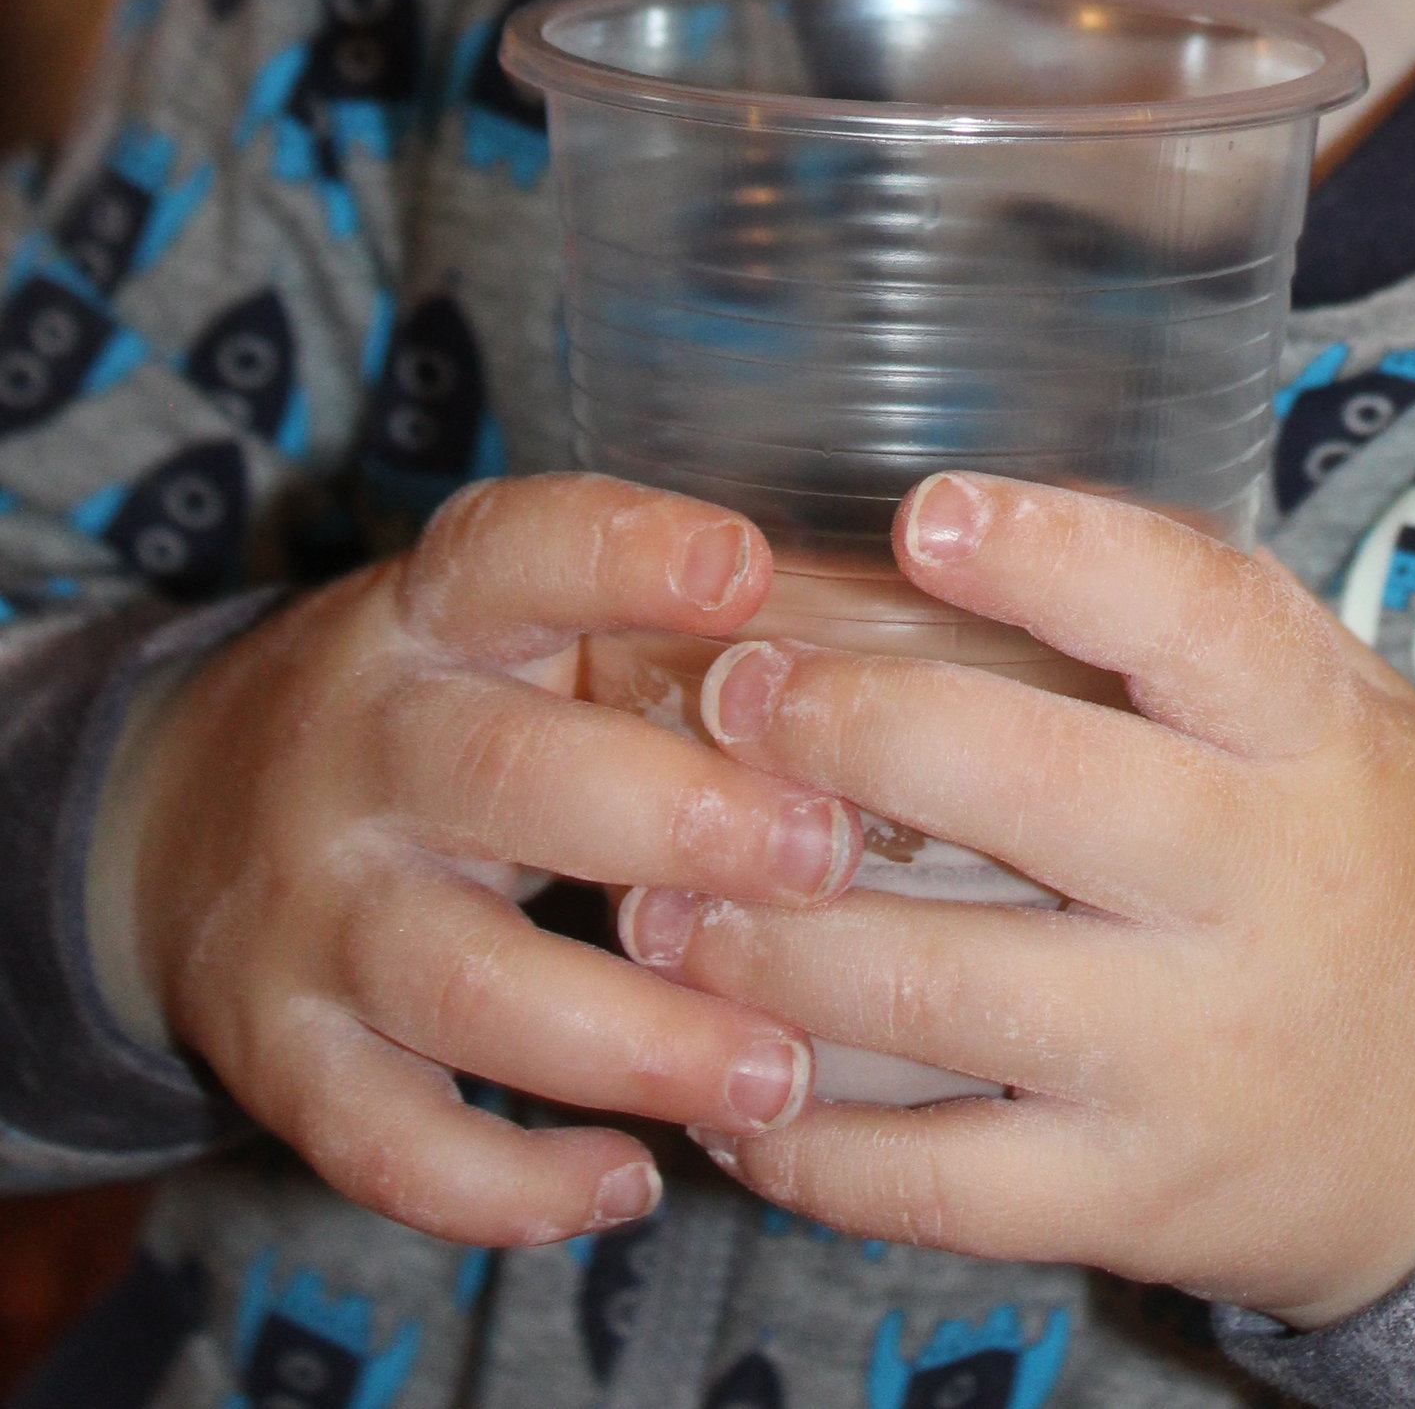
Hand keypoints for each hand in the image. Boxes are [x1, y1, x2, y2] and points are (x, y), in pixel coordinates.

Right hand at [114, 474, 859, 1245]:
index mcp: (430, 612)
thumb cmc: (440, 706)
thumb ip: (659, 632)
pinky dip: (510, 1183)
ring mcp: (309, 907)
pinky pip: (390, 1140)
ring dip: (634, 1038)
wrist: (184, 813)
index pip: (513, 551)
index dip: (625, 556)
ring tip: (779, 1070)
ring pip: (462, 979)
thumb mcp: (511, 625)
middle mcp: (359, 747)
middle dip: (680, 823)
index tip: (746, 570)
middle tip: (826, 859)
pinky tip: (630, 1180)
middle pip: (506, 778)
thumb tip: (910, 648)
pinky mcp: (281, 1054)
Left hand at [620, 474, 1414, 1326]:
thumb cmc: (1373, 862)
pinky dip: (811, 1148)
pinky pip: (942, 1182)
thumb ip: (1180, 629)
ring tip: (658, 903)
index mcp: (1308, 737)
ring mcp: (1192, 1051)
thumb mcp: (1334, 710)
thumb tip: (950, 522)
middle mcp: (1255, 884)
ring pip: (948, 993)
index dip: (1052, 554)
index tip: (921, 514)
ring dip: (775, 947)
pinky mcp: (1138, 1195)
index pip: (1192, 613)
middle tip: (733, 696)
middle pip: (1034, 789)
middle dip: (854, 734)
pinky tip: (730, 1092)